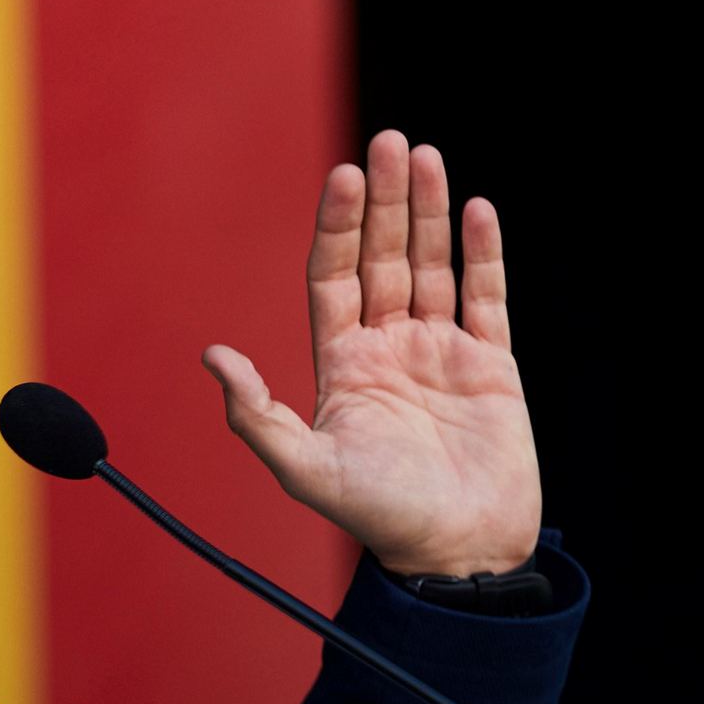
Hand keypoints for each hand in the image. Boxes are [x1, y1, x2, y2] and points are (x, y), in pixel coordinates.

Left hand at [201, 130, 541, 576]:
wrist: (459, 562)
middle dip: (386, 200)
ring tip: (426, 155)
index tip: (344, 176)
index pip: (334, 272)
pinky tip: (477, 209)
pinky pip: (487, 297)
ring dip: (430, 211)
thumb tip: (211, 356)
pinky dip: (482, 254)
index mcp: (343, 359)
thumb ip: (257, 415)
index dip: (338, 224)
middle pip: (382, 254)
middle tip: (388, 141)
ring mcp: (441, 351)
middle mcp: (389, 344)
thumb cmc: (379, 519)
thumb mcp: (306, 470)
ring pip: (433, 264)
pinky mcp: (492, 367)